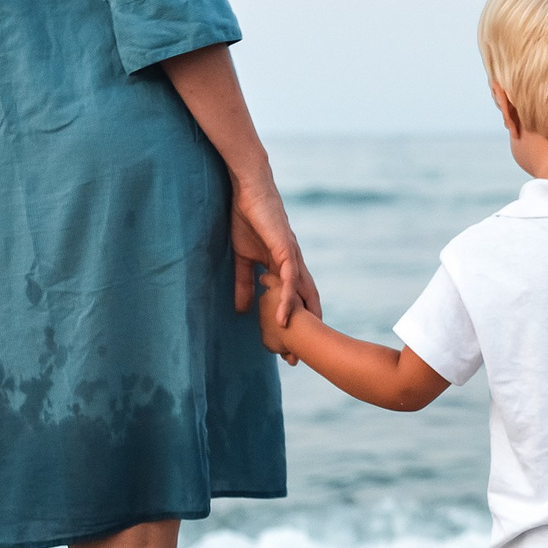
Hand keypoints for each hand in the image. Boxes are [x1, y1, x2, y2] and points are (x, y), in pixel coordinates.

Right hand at [228, 175, 318, 366]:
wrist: (248, 188)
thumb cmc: (247, 218)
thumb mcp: (243, 258)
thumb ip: (245, 282)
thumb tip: (242, 309)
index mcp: (285, 266)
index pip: (294, 300)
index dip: (293, 323)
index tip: (287, 348)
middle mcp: (294, 265)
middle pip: (305, 303)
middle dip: (302, 331)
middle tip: (295, 359)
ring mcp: (292, 257)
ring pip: (301, 296)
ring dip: (297, 323)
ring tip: (291, 348)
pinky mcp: (285, 249)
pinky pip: (289, 280)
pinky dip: (288, 300)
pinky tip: (284, 319)